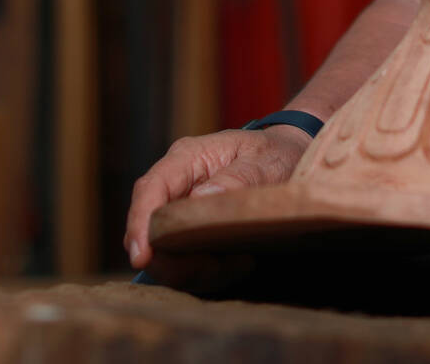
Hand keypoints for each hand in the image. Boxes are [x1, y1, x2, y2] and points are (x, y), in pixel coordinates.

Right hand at [123, 124, 313, 286]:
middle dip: (174, 260)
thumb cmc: (276, 155)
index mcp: (188, 158)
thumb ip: (240, 177)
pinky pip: (187, 266)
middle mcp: (177, 185)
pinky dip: (212, 274)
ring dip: (198, 270)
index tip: (140, 257)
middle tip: (219, 267)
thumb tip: (199, 198)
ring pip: (167, 255)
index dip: (140, 224)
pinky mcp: (191, 237)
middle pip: (151, 230)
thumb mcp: (267, 161)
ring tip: (242, 261)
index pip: (150, 189)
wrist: (289, 160)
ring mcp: (181, 212)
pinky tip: (242, 262)